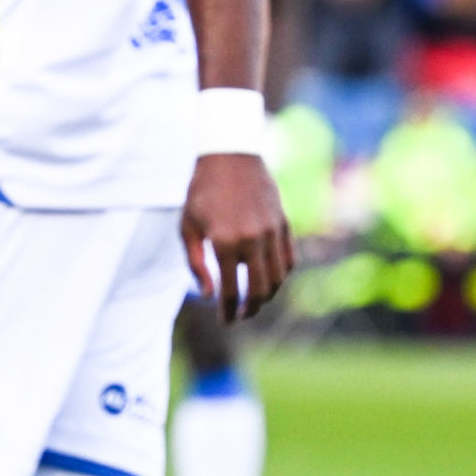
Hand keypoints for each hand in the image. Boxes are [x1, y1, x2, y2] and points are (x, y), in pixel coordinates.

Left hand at [182, 151, 292, 323]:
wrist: (229, 155)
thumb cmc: (201, 192)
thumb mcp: (187, 226)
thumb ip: (196, 264)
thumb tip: (209, 296)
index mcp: (225, 242)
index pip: (231, 291)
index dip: (228, 311)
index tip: (225, 320)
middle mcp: (252, 240)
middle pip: (259, 291)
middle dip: (250, 309)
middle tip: (241, 315)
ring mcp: (272, 232)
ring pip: (278, 278)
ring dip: (268, 295)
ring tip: (254, 301)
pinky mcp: (284, 224)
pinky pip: (288, 260)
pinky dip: (281, 275)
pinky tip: (268, 279)